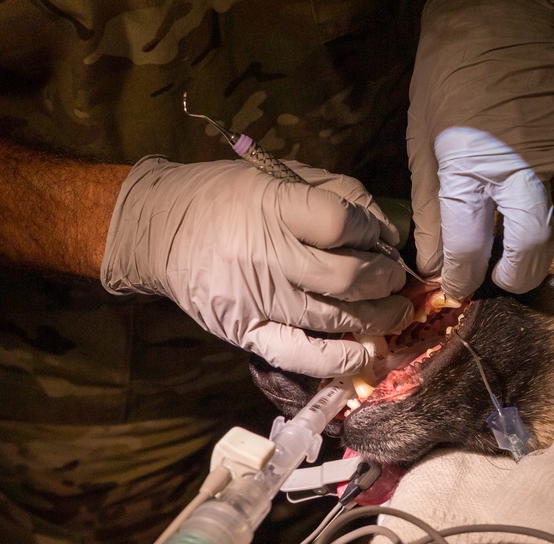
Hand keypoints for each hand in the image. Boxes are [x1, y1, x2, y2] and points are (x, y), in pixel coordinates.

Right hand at [101, 157, 413, 377]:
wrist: (157, 230)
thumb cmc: (225, 197)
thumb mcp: (277, 173)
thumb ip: (335, 193)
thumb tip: (388, 231)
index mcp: (271, 204)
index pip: (341, 223)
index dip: (373, 232)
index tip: (383, 237)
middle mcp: (263, 254)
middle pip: (346, 276)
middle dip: (384, 280)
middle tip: (395, 280)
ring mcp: (254, 299)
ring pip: (333, 317)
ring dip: (376, 319)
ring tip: (395, 312)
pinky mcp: (245, 333)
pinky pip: (300, 355)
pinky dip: (338, 360)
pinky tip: (364, 353)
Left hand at [408, 0, 553, 299]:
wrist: (494, 17)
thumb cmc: (449, 84)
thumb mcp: (424, 145)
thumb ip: (430, 209)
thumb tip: (432, 265)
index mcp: (470, 165)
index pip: (469, 245)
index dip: (464, 277)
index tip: (462, 287)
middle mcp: (524, 161)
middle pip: (532, 245)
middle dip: (517, 274)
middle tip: (507, 274)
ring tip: (547, 234)